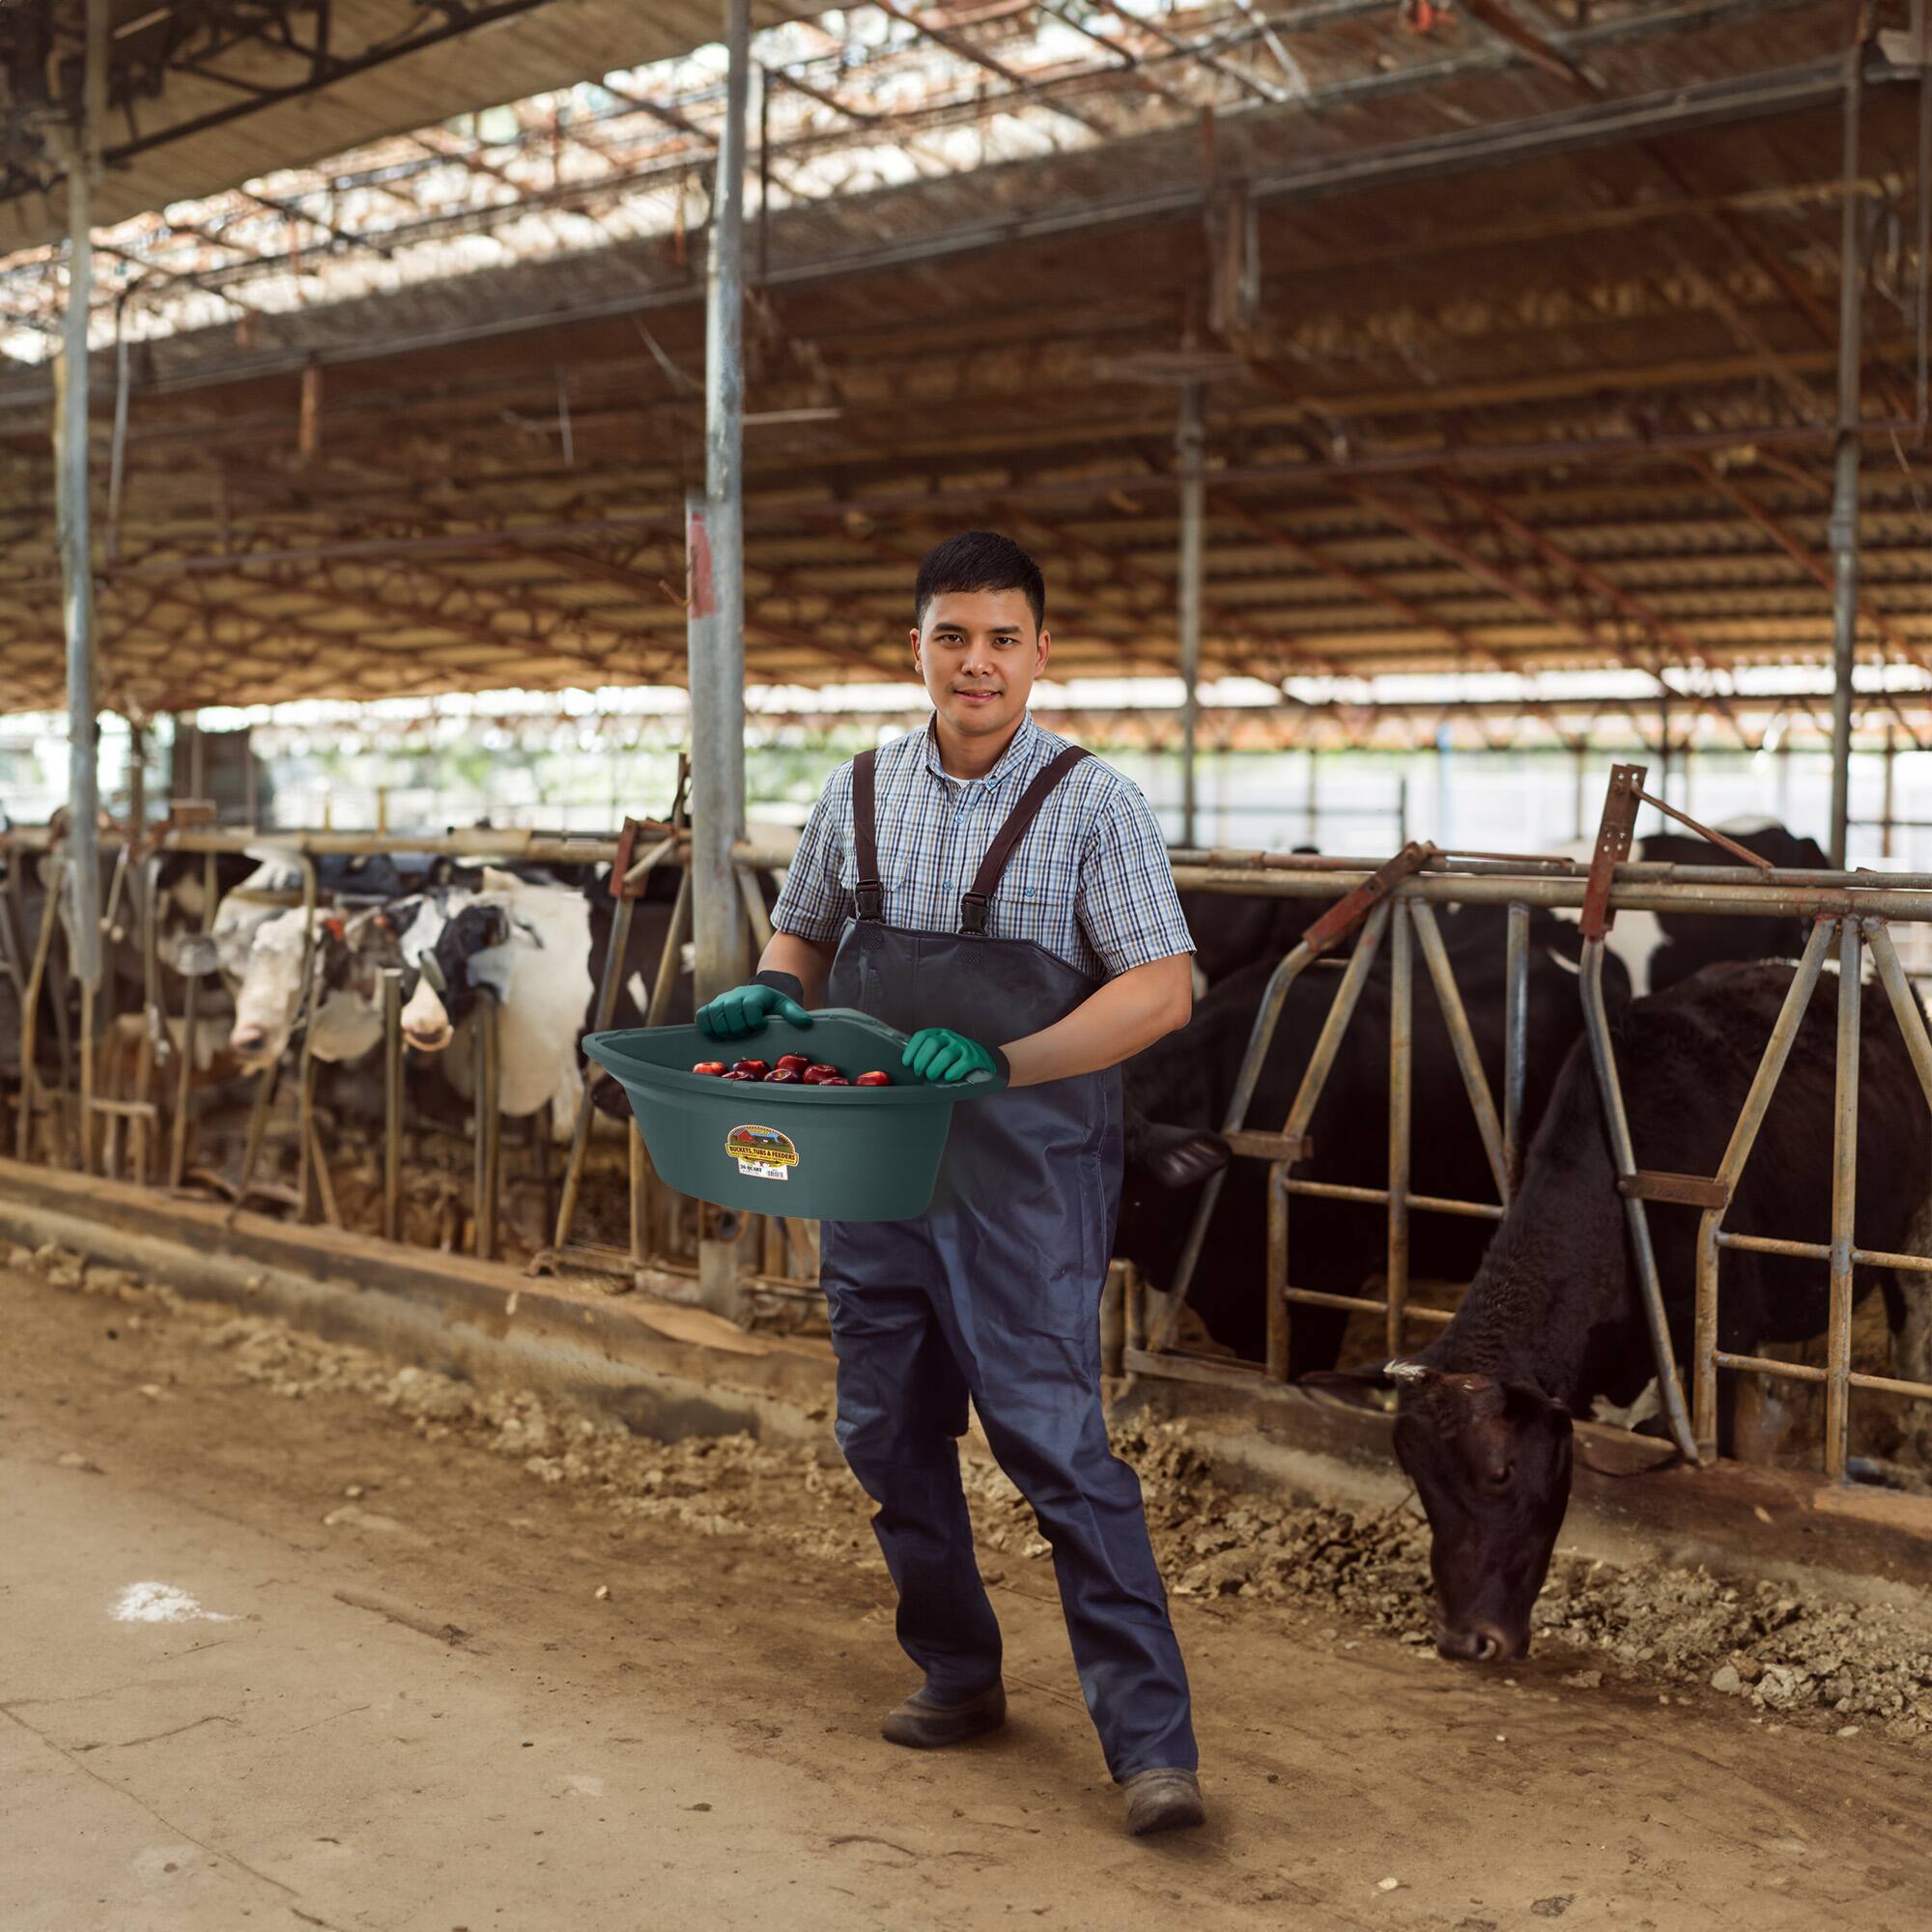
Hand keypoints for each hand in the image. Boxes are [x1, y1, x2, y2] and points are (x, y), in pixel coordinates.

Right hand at [696, 980, 811, 1040]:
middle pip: (731, 1015)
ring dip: (727, 1032)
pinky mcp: (710, 1008)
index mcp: (756, 994)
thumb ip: (795, 1014)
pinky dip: (709, 1028)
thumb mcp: (786, 1007)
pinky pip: (702, 1018)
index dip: (755, 1022)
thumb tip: (806, 1023)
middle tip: (748, 1032)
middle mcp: (736, 994)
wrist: (757, 997)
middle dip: (741, 1029)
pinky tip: (721, 1032)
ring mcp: (721, 1001)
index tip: (761, 1025)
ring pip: (716, 1019)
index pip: (750, 1008)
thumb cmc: (772, 1006)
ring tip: (737, 1033)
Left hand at [902, 1027, 1001, 1084]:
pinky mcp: (973, 1058)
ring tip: (932, 1077)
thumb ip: (926, 1054)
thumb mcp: (940, 1050)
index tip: (907, 1062)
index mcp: (940, 1034)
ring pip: (945, 1055)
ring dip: (935, 1069)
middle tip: (919, 1072)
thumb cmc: (955, 1058)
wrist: (982, 1059)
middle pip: (932, 1043)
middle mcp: (951, 1037)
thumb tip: (909, 1065)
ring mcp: (963, 1046)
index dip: (912, 1049)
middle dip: (922, 1060)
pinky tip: (948, 1078)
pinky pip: (960, 1065)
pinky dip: (951, 1073)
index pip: (922, 1036)